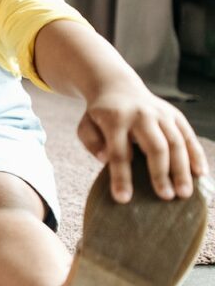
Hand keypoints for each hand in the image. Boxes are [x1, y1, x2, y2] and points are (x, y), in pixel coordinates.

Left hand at [78, 85, 208, 202]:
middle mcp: (141, 115)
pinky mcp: (175, 115)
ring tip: (184, 193)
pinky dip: (196, 155)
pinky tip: (199, 174)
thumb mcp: (86, 126)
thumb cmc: (99, 115)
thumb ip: (92, 142)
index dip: (121, 177)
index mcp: (115, 119)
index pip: (119, 152)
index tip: (123, 198)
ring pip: (176, 142)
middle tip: (165, 197)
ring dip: (182, 169)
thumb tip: (106, 160)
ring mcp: (161, 114)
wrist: (117, 87)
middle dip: (161, 173)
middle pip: (155, 146)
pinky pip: (188, 136)